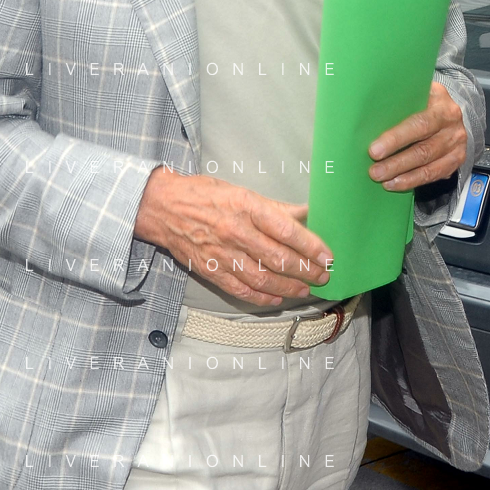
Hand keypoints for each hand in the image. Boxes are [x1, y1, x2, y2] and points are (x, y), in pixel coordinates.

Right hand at [134, 168, 332, 306]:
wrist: (161, 207)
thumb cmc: (203, 195)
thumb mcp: (240, 191)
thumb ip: (274, 207)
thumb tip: (306, 213)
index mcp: (246, 206)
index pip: (287, 230)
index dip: (311, 246)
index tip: (327, 256)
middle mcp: (236, 231)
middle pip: (279, 258)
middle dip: (306, 270)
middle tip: (323, 276)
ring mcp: (222, 254)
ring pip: (263, 278)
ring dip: (289, 287)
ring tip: (305, 289)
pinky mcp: (210, 271)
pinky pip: (241, 289)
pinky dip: (262, 297)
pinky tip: (277, 298)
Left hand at [367, 81, 466, 191]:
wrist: (449, 109)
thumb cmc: (424, 100)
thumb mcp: (415, 92)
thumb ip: (399, 102)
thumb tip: (368, 118)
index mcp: (441, 103)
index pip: (418, 124)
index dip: (396, 139)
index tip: (374, 150)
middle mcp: (452, 125)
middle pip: (423, 149)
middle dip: (396, 163)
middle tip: (374, 171)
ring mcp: (456, 145)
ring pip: (428, 166)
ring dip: (402, 176)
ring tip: (382, 180)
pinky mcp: (456, 160)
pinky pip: (434, 175)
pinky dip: (413, 181)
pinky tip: (396, 183)